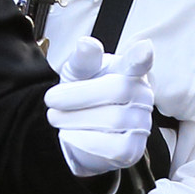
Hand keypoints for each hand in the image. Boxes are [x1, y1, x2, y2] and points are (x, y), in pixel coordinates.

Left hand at [45, 35, 156, 178]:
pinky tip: (70, 134)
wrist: (77, 130)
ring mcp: (141, 123)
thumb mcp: (76, 73)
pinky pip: (112, 147)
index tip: (143, 49)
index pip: (138, 61)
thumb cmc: (82, 95)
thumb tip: (86, 44)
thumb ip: (82, 60)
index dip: (141, 56)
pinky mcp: (132, 150)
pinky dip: (85, 141)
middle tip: (51, 100)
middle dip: (76, 96)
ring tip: (57, 117)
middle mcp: (141, 95)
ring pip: (112, 119)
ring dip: (74, 119)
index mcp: (128, 70)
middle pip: (116, 90)